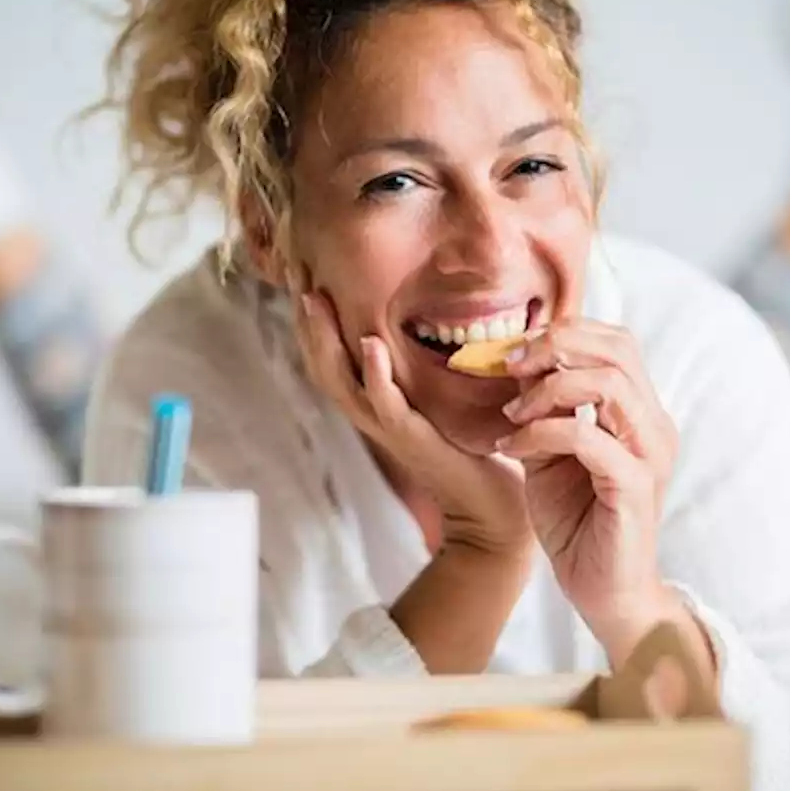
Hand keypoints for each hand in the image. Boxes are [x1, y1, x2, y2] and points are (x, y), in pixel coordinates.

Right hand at [294, 290, 529, 556]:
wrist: (493, 512)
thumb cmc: (472, 453)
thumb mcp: (442, 402)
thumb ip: (427, 369)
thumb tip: (433, 321)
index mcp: (375, 404)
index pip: (330, 359)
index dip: (312, 323)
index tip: (303, 278)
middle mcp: (373, 416)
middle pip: (323, 366)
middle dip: (307, 324)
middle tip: (296, 279)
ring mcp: (389, 429)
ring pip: (342, 382)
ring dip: (327, 341)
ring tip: (315, 301)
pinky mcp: (414, 440)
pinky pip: (387, 405)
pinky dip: (375, 375)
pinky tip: (372, 344)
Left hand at [497, 319, 679, 649]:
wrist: (601, 591)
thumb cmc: (576, 521)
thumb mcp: (549, 451)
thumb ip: (542, 407)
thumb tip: (513, 361)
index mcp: (639, 412)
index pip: (616, 341)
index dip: (563, 332)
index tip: (511, 353)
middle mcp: (653, 425)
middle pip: (618, 348)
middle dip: (555, 346)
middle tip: (508, 366)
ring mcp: (650, 454)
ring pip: (609, 384)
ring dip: (547, 389)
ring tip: (512, 415)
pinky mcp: (634, 486)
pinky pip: (588, 438)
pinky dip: (541, 433)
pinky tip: (512, 449)